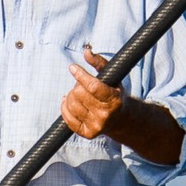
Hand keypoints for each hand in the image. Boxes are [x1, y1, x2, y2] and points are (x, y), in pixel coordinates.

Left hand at [61, 45, 184, 165]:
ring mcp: (96, 126)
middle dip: (77, 85)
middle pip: (79, 94)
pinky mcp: (87, 133)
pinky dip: (64, 107)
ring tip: (76, 93)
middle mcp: (106, 116)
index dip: (80, 75)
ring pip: (71, 105)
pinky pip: (67, 119)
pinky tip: (67, 102)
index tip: (73, 68)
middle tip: (81, 84)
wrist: (121, 120)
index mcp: (114, 101)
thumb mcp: (113, 77)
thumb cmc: (114, 93)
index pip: (93, 86)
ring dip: (70, 95)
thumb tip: (86, 52)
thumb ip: (100, 63)